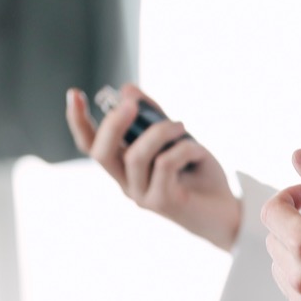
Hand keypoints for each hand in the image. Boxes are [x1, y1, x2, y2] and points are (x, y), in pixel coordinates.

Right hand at [65, 86, 241, 251]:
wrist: (227, 211)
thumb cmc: (198, 173)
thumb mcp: (176, 137)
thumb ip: (152, 115)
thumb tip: (127, 90)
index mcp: (124, 166)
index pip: (90, 145)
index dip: (77, 121)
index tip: (74, 93)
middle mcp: (127, 183)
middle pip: (101, 153)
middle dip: (112, 124)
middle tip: (132, 105)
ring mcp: (142, 195)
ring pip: (136, 155)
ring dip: (160, 131)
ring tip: (181, 125)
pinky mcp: (162, 202)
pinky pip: (165, 164)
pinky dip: (184, 147)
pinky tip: (198, 151)